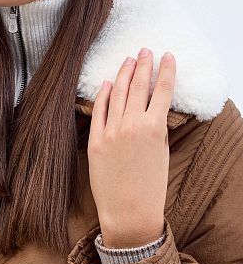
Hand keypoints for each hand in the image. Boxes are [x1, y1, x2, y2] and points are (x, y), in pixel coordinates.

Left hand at [87, 48, 175, 247]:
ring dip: (125, 73)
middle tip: (146, 50)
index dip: (166, 71)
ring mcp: (111, 130)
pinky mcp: (95, 139)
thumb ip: (156, 126)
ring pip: (118, 93)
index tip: (168, 55)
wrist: (129, 213)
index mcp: (154, 128)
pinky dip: (104, 94)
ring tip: (129, 59)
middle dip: (144, 65)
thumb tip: (151, 106)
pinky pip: (99, 110)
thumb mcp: (162, 153)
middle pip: (139, 86)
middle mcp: (132, 125)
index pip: (162, 91)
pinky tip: (108, 82)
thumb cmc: (150, 187)